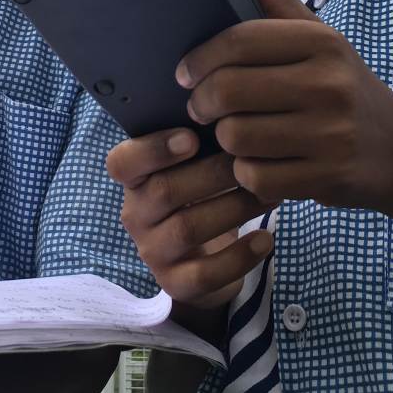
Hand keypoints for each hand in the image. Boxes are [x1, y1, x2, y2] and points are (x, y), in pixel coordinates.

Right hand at [106, 129, 271, 310]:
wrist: (204, 257)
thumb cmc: (202, 193)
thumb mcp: (192, 167)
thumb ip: (197, 140)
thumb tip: (226, 109)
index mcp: (135, 178)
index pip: (122, 162)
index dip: (153, 149)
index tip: (191, 138)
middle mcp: (136, 214)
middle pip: (165, 190)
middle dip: (214, 173)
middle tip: (253, 159)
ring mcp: (153, 251)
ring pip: (187, 229)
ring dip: (234, 208)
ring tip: (270, 194)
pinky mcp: (175, 283)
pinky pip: (203, 275)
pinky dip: (239, 257)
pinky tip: (266, 240)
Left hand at [180, 0, 392, 212]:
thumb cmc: (343, 87)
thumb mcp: (320, 39)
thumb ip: (273, 0)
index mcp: (321, 42)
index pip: (239, 40)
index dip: (200, 58)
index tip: (184, 72)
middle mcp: (329, 84)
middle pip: (229, 91)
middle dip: (201, 102)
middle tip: (201, 108)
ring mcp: (330, 134)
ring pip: (236, 137)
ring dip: (224, 140)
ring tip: (232, 134)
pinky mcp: (326, 176)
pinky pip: (255, 177)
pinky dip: (246, 173)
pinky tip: (258, 162)